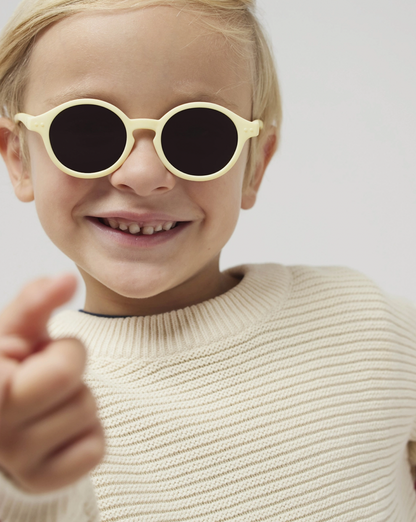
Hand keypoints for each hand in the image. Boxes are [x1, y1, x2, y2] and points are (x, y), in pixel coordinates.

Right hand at [0, 275, 104, 493]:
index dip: (58, 351)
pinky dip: (88, 433)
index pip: (53, 365)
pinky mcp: (44, 482)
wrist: (6, 423)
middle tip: (49, 371)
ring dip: (80, 398)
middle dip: (71, 365)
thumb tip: (65, 278)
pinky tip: (62, 429)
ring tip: (53, 399)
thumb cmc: (12, 369)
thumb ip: (37, 302)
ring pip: (88, 413)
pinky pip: (94, 448)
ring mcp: (19, 462)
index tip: (33, 355)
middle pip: (74, 384)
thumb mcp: (16, 332)